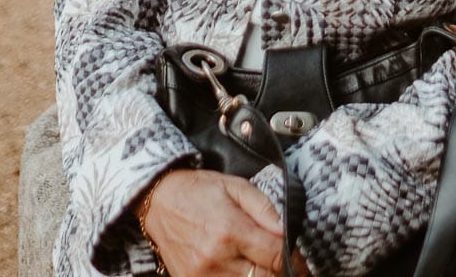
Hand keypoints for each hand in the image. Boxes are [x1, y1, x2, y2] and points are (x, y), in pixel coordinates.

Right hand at [139, 168, 289, 276]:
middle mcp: (215, 258)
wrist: (158, 200)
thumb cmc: (198, 190)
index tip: (297, 257)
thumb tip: (286, 232)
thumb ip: (265, 209)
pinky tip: (236, 265)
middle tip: (275, 258)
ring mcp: (201, 275)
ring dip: (256, 274)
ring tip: (255, 259)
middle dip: (275, 269)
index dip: (293, 259)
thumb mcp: (236, 186)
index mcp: (230, 231)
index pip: (276, 257)